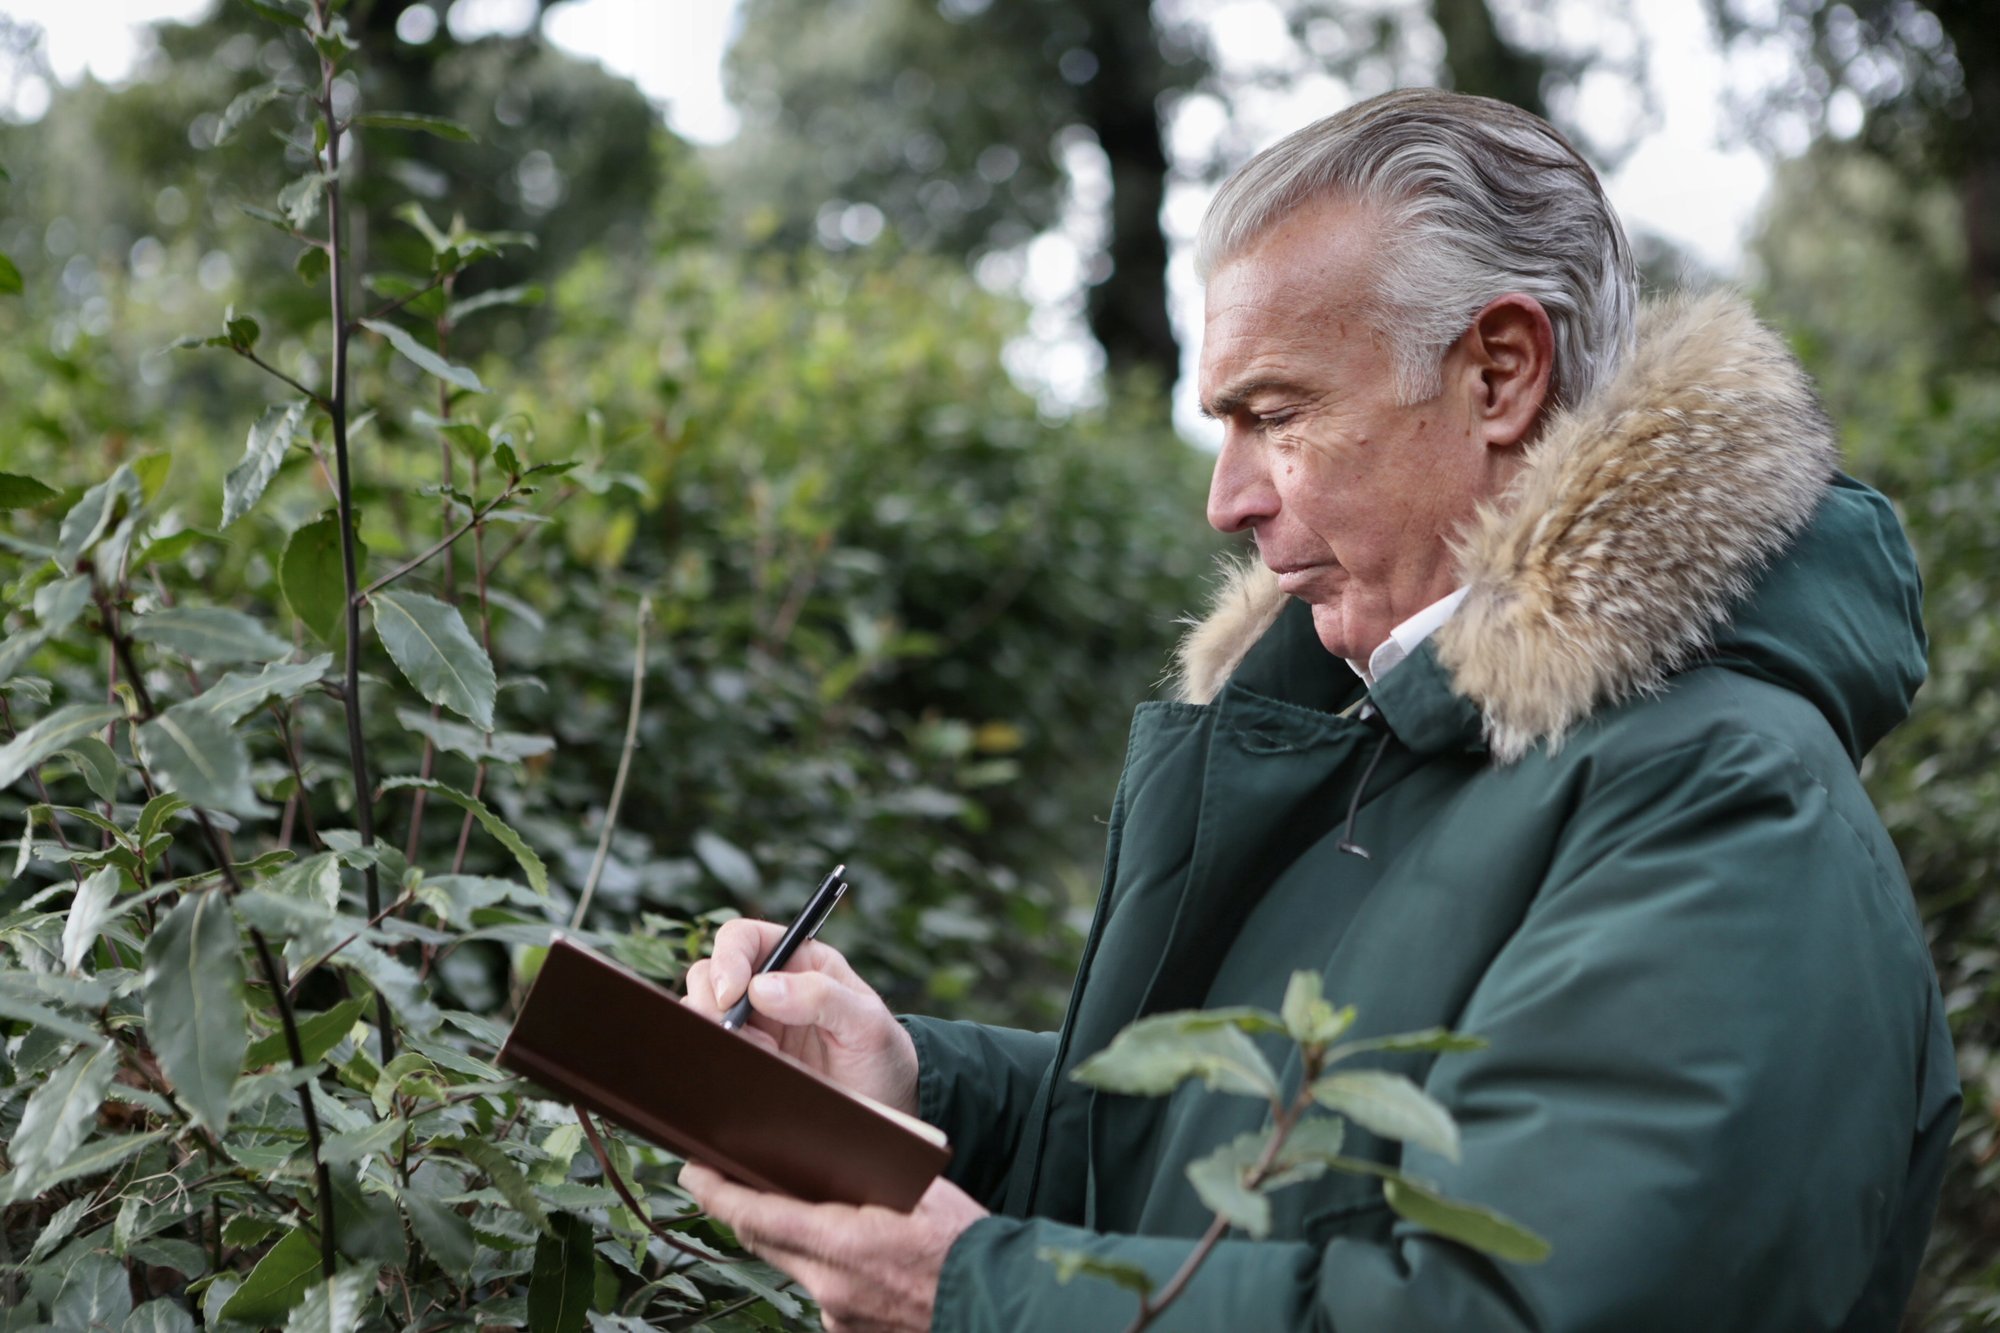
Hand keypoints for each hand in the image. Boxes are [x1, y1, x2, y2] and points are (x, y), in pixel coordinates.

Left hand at [680, 1165, 985, 1332]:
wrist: (998, 1302)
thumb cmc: (963, 1241)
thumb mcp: (919, 1188)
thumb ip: (868, 1172)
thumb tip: (834, 1144)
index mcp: (840, 1243)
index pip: (755, 1214)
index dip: (717, 1192)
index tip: (694, 1171)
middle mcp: (828, 1286)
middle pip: (765, 1241)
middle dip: (747, 1210)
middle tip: (732, 1179)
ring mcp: (838, 1316)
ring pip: (797, 1267)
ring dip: (797, 1240)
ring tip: (822, 1212)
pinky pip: (826, 1294)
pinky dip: (831, 1271)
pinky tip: (860, 1259)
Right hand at [683, 918, 919, 1115]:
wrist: (886, 1107)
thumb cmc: (883, 1055)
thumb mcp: (867, 1023)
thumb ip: (822, 997)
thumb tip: (761, 988)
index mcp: (798, 961)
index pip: (742, 938)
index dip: (727, 959)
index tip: (731, 994)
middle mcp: (768, 988)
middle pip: (708, 974)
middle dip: (713, 1003)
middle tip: (742, 1035)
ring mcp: (753, 1026)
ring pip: (702, 1014)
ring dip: (721, 1035)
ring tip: (766, 1057)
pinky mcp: (745, 1060)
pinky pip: (712, 1051)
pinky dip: (722, 1060)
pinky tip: (758, 1072)